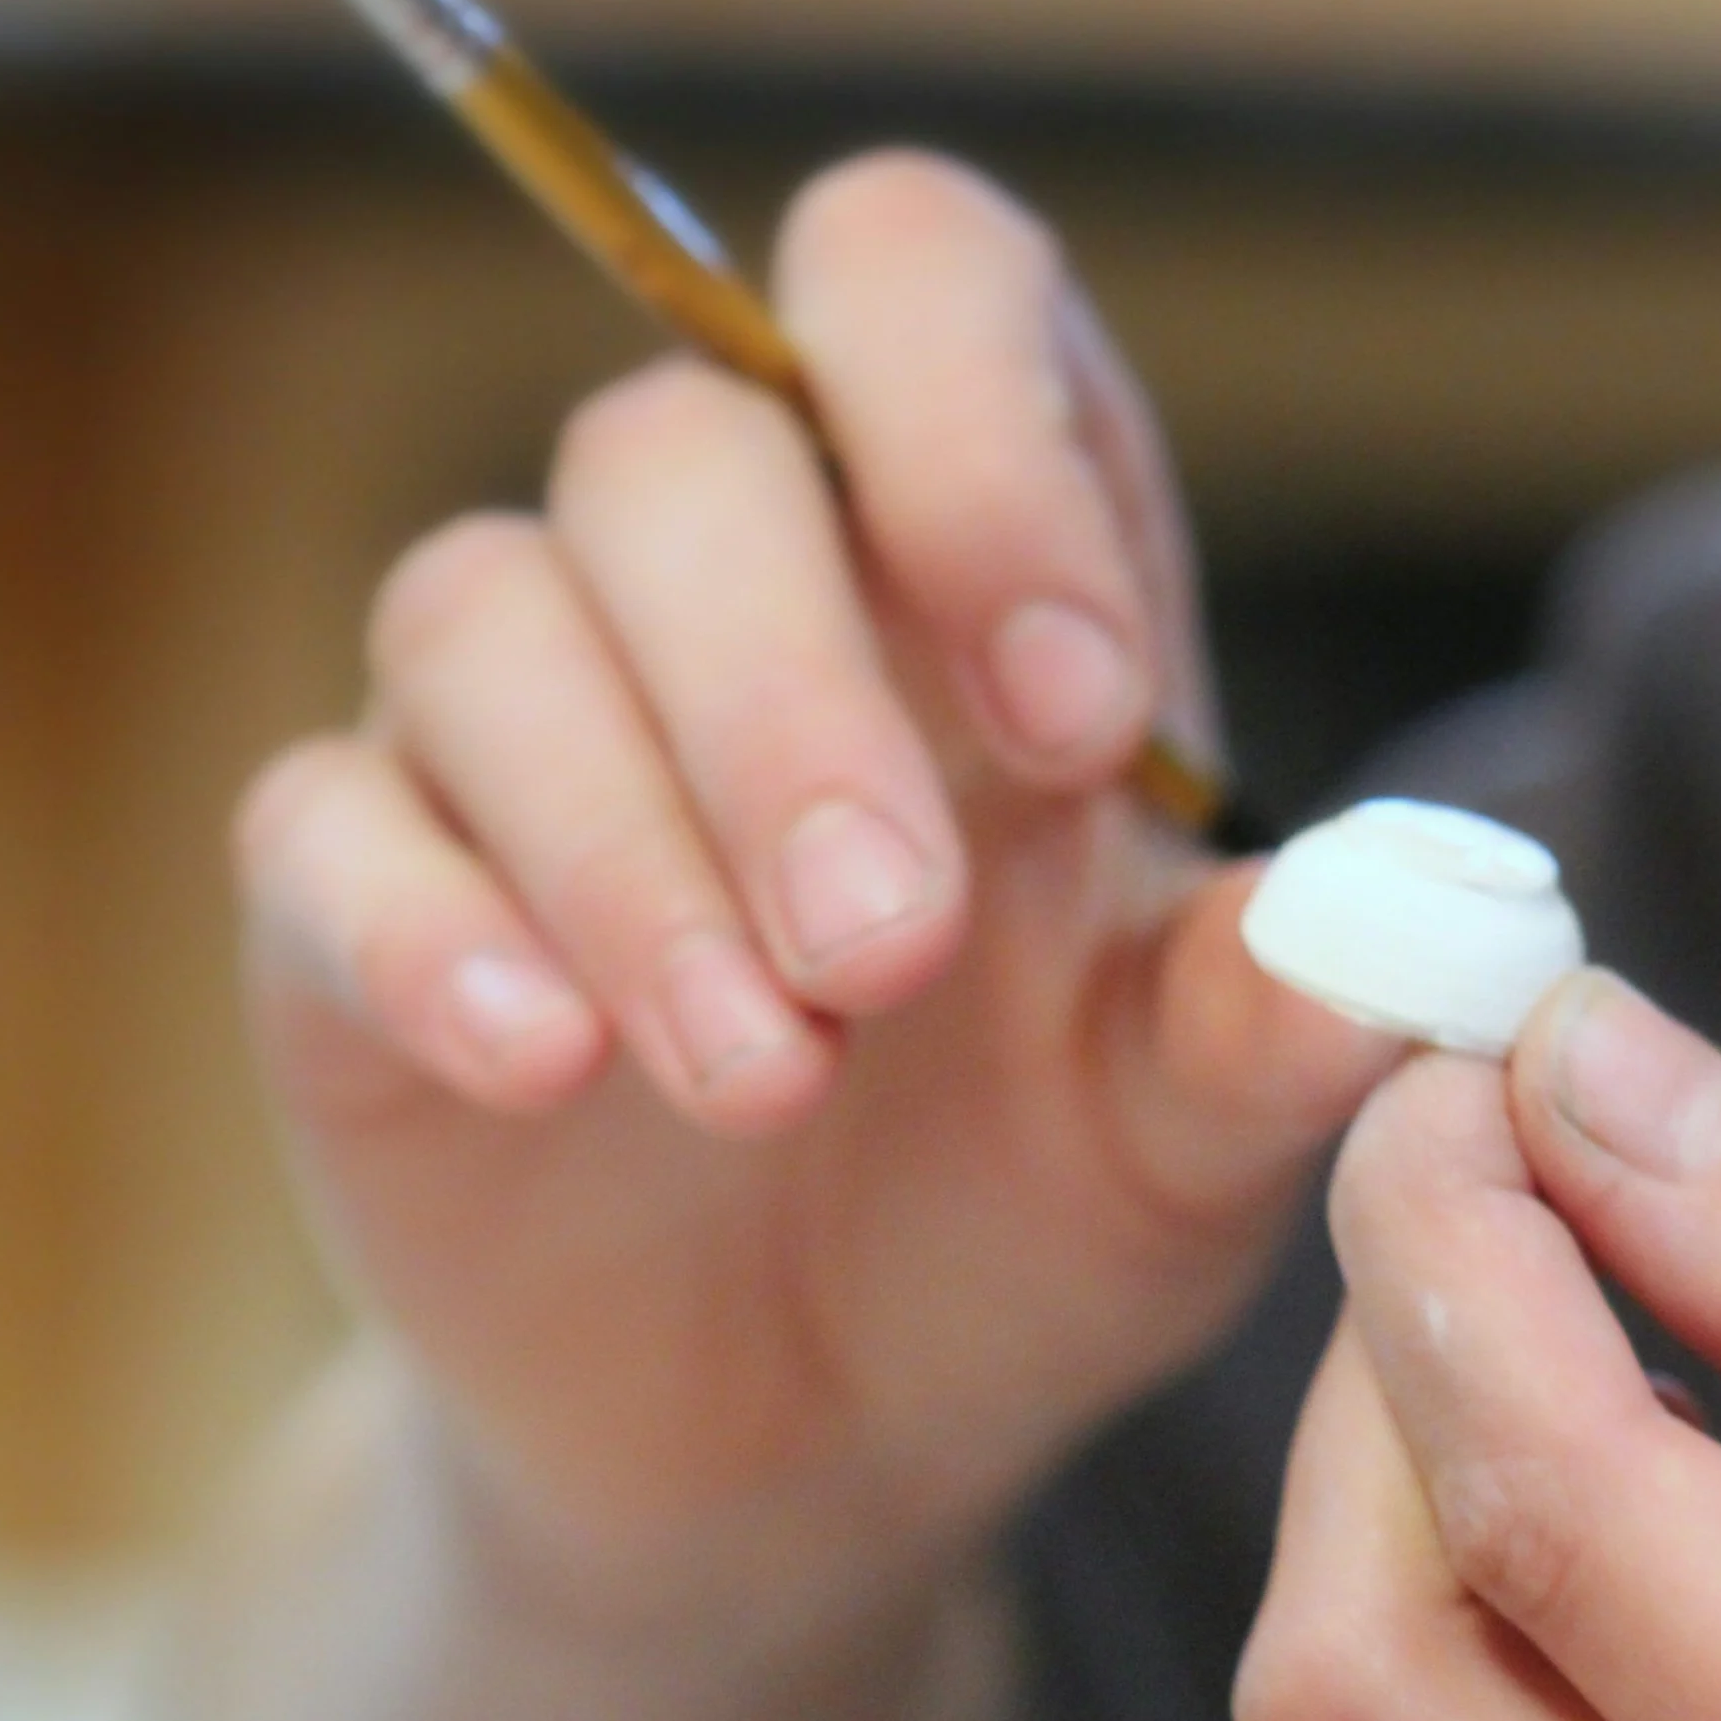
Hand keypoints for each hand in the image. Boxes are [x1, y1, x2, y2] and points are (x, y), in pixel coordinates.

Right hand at [235, 153, 1393, 1635]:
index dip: (981, 438)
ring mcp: (522, 733)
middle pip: (682, 450)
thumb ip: (1277, 1026)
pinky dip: (427, 928)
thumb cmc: (1028, 1220)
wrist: (811, 1430)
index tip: (1078, 714)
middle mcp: (732, 597)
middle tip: (891, 948)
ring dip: (633, 845)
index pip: (921, 290)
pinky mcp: (356, 891)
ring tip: (769, 1078)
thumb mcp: (1187, 1140)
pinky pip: (324, 823)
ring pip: (485, 615)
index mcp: (968, 575)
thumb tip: (1396, 947)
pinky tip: (544, 1064)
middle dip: (788, 696)